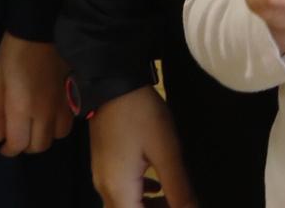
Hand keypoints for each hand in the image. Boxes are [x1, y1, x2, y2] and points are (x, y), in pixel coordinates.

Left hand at [0, 33, 72, 155]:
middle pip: (40, 145)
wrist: (43, 30)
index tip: (3, 146)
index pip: (19, 144)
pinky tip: (51, 114)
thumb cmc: (13, 54)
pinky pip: (70, 119)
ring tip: (36, 126)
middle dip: (26, 146)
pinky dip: (59, 124)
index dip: (9, 150)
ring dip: (46, 136)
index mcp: (22, 107)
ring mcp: (63, 103)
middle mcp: (45, 110)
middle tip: (18, 136)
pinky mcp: (74, 94)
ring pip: (59, 135)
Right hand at [89, 86, 192, 207]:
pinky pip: (121, 190)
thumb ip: (178, 187)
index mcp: (118, 190)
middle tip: (179, 203)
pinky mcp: (105, 164)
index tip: (182, 207)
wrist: (113, 87)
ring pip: (123, 204)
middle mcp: (105, 188)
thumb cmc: (142, 117)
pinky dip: (140, 195)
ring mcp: (102, 176)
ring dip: (147, 207)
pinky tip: (157, 185)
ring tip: (174, 200)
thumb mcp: (167, 152)